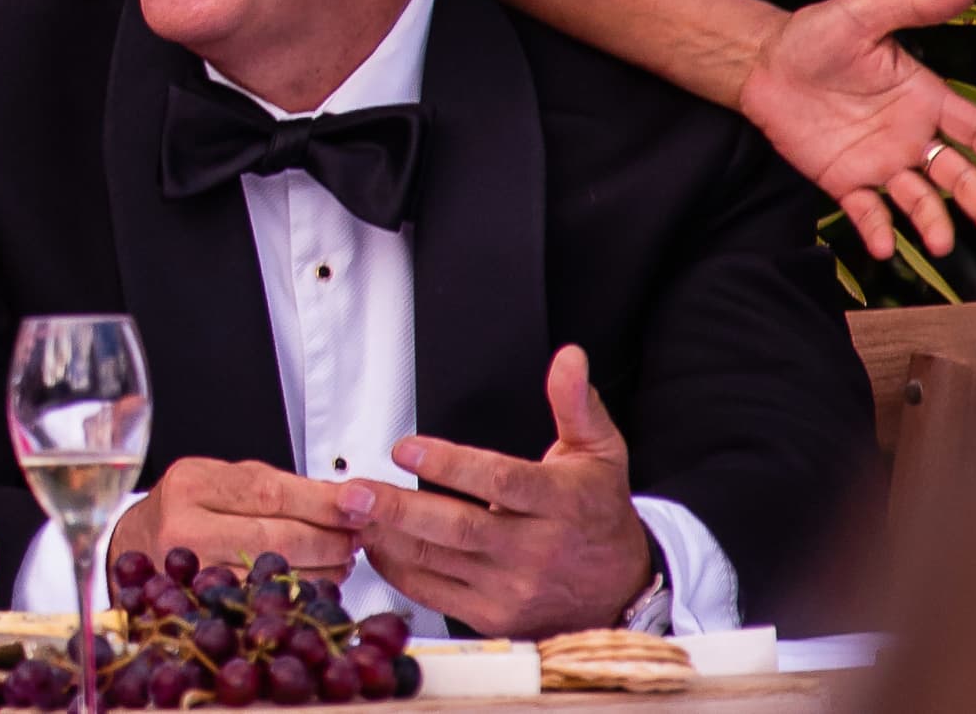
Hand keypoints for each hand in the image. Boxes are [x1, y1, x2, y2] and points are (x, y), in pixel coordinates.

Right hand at [106, 457, 358, 579]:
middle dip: (328, 538)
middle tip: (356, 537)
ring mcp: (189, 569)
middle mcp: (184, 524)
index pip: (270, 492)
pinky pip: (259, 598)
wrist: (136, 541)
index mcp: (193, 482)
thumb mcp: (225, 480)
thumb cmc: (188, 507)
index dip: (321, 502)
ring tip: (341, 559)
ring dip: (320, 568)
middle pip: (275, 536)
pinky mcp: (197, 602)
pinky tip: (314, 581)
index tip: (360, 504)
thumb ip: (279, 486)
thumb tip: (346, 498)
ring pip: (271, 573)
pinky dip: (296, 590)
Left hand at [356, 345, 653, 638]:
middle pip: (459, 529)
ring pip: (439, 562)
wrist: (624, 589)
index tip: (405, 449)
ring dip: (389, 536)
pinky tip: (374, 541)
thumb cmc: (599, 514)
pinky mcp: (494, 616)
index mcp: (559, 503)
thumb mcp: (600, 453)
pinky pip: (435, 593)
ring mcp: (513, 588)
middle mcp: (535, 550)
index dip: (450, 466)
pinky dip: (398, 569)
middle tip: (355, 491)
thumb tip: (569, 358)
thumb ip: (575, 404)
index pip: (499, 483)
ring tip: (351, 511)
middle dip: (400, 509)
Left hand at [732, 0, 975, 258]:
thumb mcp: (864, 14)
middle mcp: (910, 136)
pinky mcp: (843, 180)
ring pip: (918, 199)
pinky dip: (877, 230)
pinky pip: (865, 210)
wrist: (759, 61)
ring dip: (933, 223)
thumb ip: (913, 6)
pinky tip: (885, 247)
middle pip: (957, 176)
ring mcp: (879, 162)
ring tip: (942, 244)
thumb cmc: (814, 35)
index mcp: (925, 99)